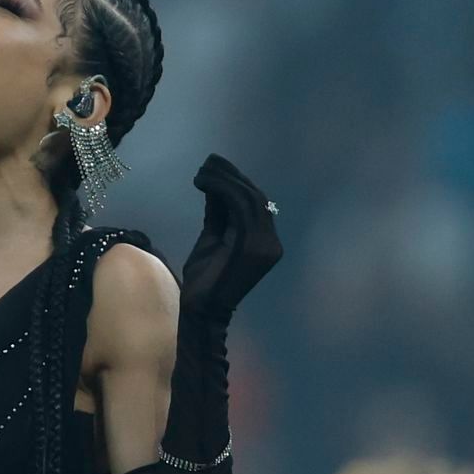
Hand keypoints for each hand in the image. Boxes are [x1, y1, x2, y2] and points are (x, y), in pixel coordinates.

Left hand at [180, 154, 282, 317]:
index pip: (255, 202)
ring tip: (202, 173)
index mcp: (265, 241)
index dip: (236, 181)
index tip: (214, 167)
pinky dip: (222, 191)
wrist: (202, 310)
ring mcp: (265, 245)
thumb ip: (218, 213)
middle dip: (231, 176)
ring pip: (249, 199)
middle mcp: (271, 241)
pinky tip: (204, 184)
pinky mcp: (253, 246)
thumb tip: (215, 183)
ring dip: (224, 180)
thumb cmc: (204, 279)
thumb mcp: (213, 238)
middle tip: (208, 163)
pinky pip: (240, 209)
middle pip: (255, 197)